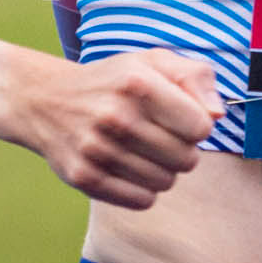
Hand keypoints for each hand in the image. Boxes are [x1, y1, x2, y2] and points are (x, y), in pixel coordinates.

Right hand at [20, 47, 223, 209]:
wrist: (44, 100)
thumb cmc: (112, 82)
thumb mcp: (152, 62)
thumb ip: (195, 77)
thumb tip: (217, 115)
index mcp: (137, 82)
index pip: (201, 128)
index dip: (197, 126)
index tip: (180, 119)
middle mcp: (116, 116)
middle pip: (187, 159)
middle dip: (181, 149)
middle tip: (160, 136)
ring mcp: (96, 149)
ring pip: (166, 182)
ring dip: (163, 170)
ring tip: (143, 151)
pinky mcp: (83, 177)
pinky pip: (142, 200)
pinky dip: (143, 189)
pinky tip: (129, 168)